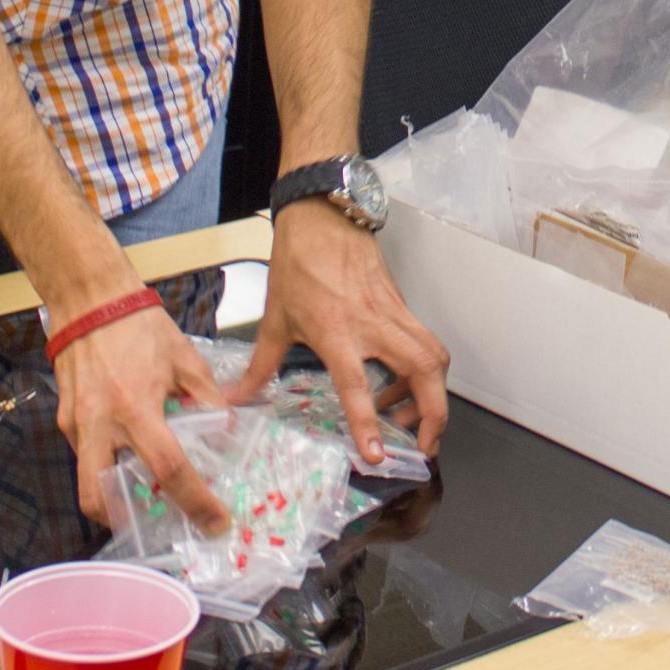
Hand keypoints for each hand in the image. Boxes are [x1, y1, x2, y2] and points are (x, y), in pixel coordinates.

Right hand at [53, 300, 228, 529]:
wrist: (90, 300)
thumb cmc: (139, 325)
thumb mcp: (186, 358)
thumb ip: (207, 398)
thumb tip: (224, 429)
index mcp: (135, 407)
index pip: (168, 468)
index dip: (194, 500)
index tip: (214, 520)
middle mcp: (100, 422)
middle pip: (100, 497)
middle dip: (128, 521)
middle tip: (161, 521)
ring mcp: (76, 424)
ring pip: (86, 481)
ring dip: (113, 498)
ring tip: (146, 494)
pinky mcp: (65, 419)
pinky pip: (84, 456)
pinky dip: (106, 466)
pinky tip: (129, 456)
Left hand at [233, 198, 451, 465]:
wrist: (323, 215)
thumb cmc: (298, 263)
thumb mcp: (275, 319)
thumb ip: (259, 367)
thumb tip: (235, 398)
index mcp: (336, 331)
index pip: (358, 385)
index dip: (368, 422)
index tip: (376, 454)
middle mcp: (373, 324)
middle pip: (425, 371)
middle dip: (434, 413)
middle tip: (424, 445)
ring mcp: (394, 312)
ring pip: (435, 356)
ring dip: (434, 393)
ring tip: (412, 419)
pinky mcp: (403, 304)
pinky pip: (425, 342)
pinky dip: (424, 370)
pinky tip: (399, 384)